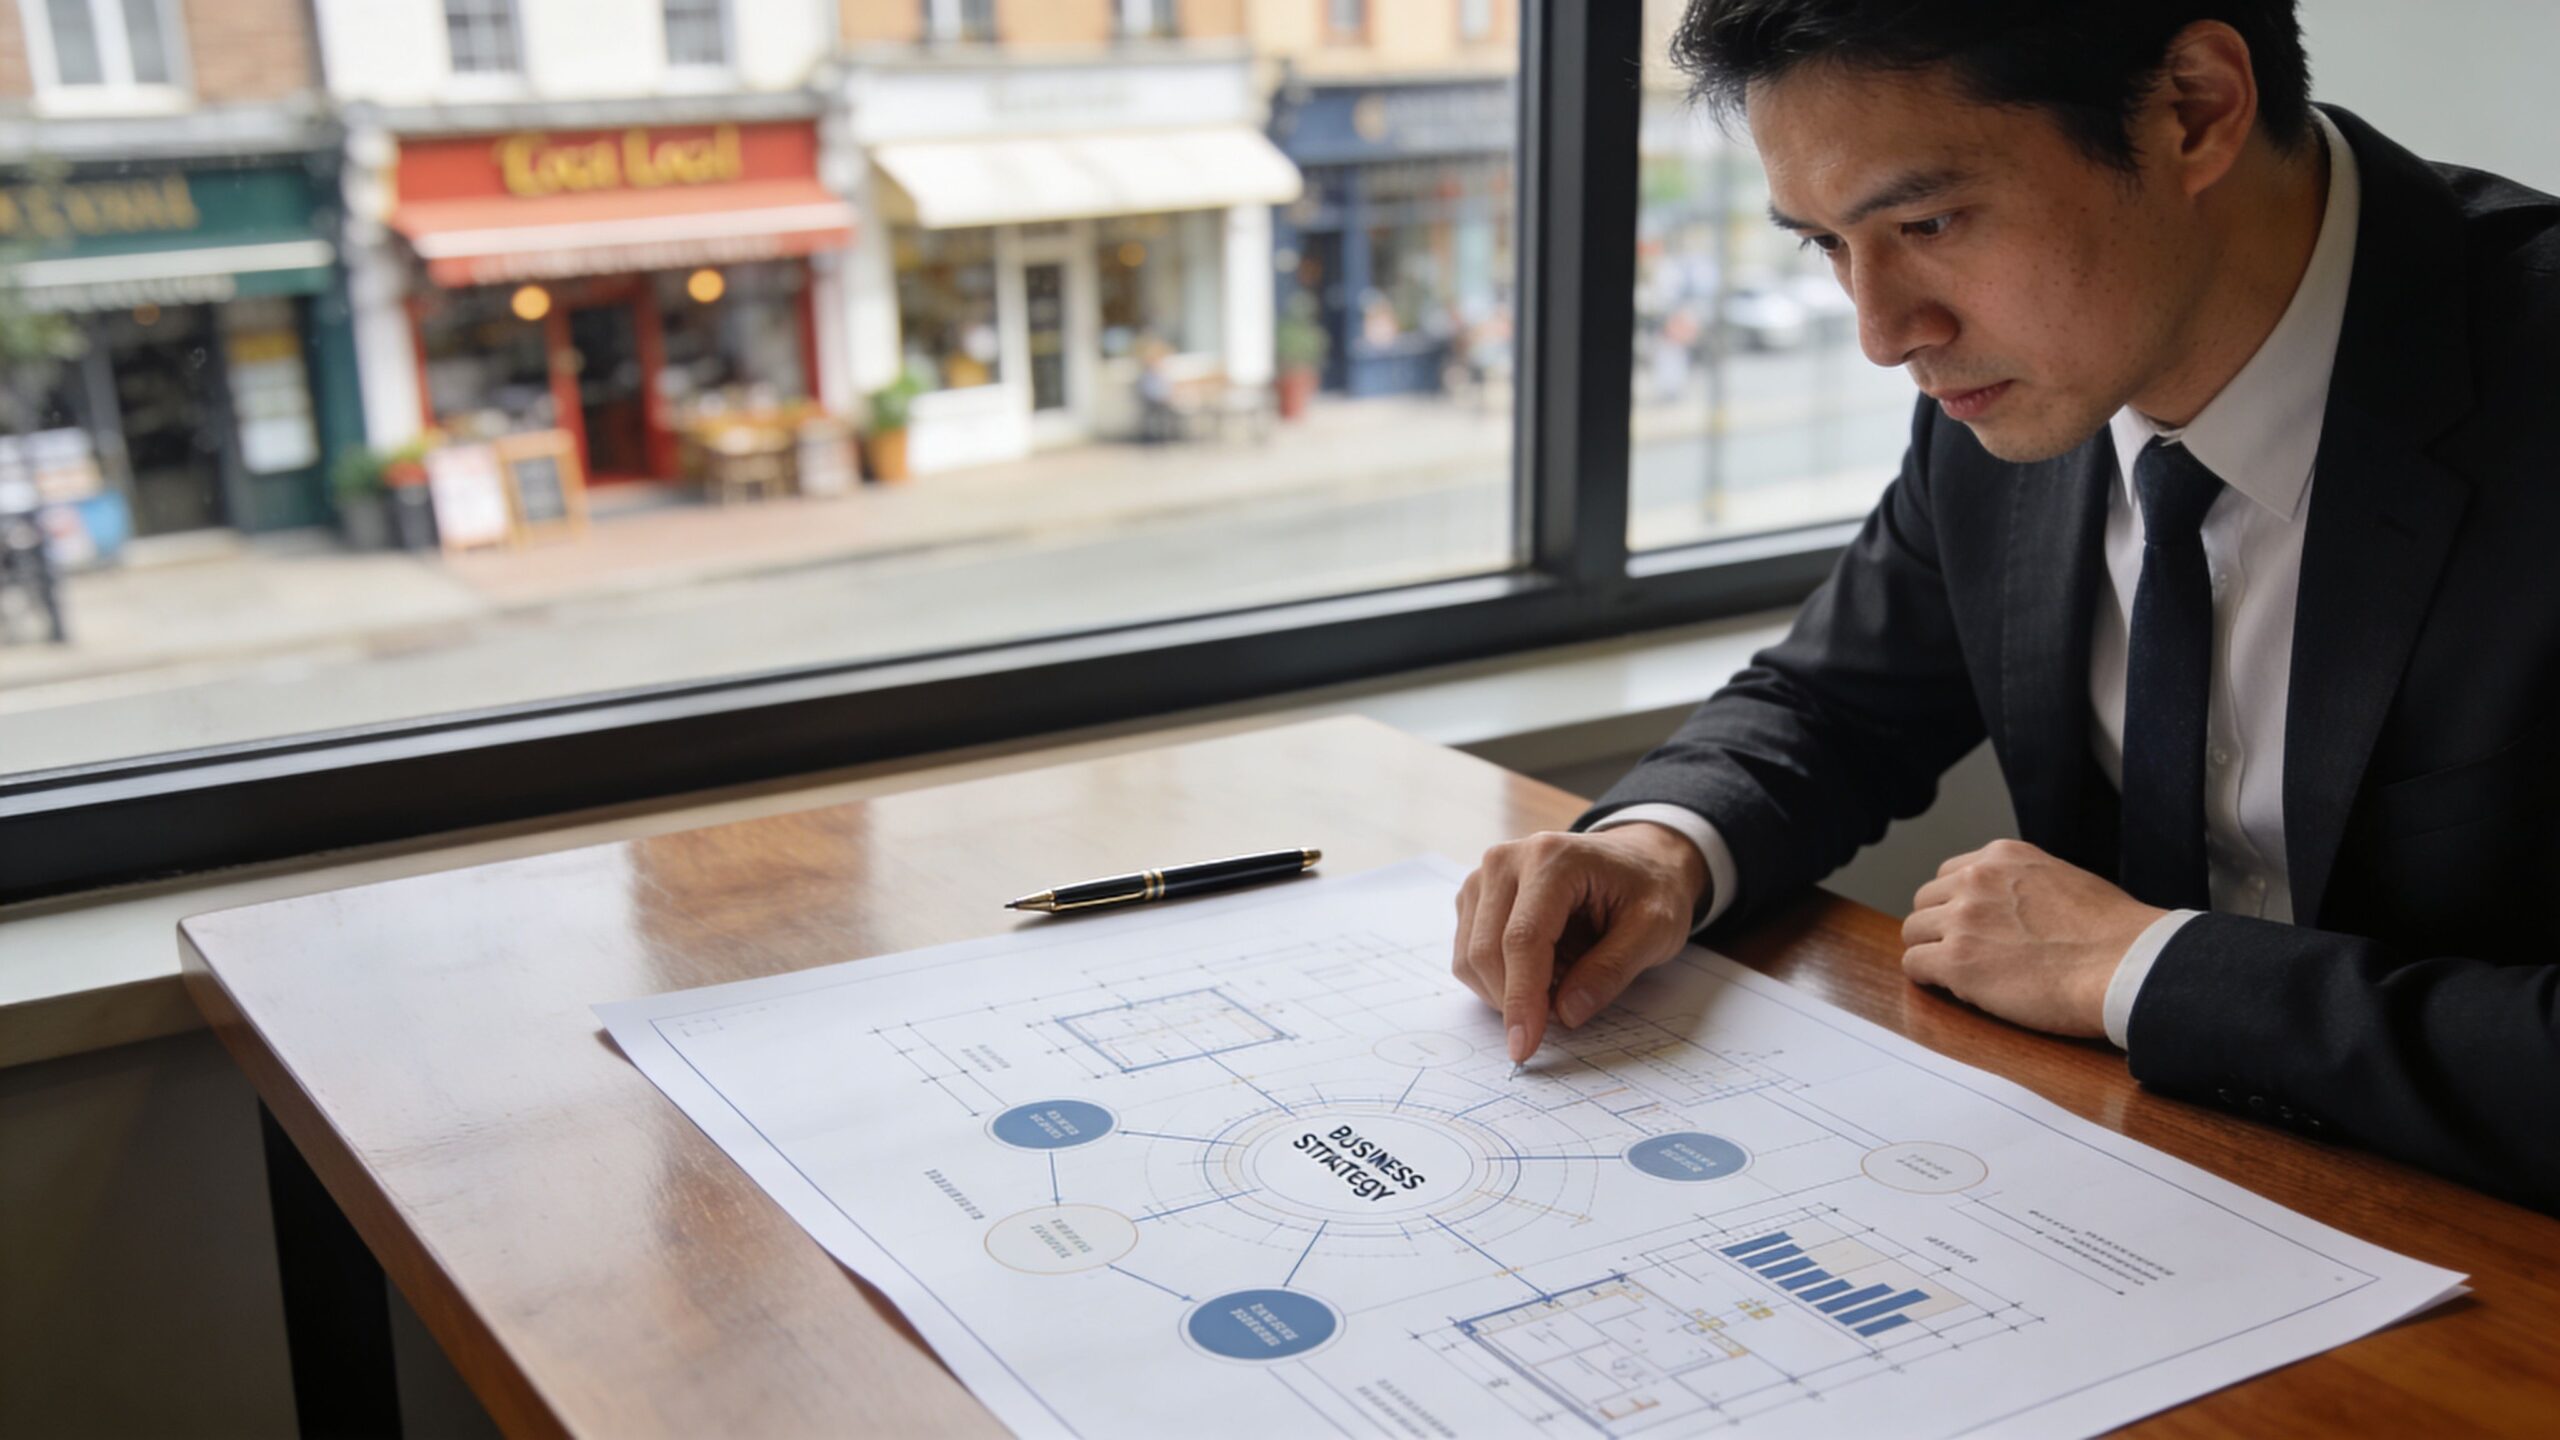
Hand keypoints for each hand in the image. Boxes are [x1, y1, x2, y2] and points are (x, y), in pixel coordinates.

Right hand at [1453, 825, 1708, 1063]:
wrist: (1637, 859)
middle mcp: (1505, 861)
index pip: (1522, 939)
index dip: (1521, 999)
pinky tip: (1540, 967)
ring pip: (1470, 959)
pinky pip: (1468, 956)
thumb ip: (1612, 970)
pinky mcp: (1474, 897)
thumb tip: (1566, 1014)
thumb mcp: (1655, 929)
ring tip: (1560, 978)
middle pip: (1486, 952)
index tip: (1525, 1048)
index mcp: (1552, 859)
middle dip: (1516, 1001)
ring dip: (1507, 991)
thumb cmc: (1648, 889)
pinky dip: (1500, 979)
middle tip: (1564, 1013)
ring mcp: (1483, 877)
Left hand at [1900, 840, 2165, 1037]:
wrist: (2125, 963)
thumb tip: (2011, 907)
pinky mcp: (1957, 960)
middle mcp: (1976, 879)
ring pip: (1914, 931)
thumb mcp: (2063, 879)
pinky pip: (1915, 964)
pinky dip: (1926, 977)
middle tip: (1961, 951)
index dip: (1957, 903)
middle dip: (1939, 925)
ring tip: (1958, 972)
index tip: (1968, 925)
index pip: (1952, 874)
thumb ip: (2024, 886)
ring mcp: (1963, 919)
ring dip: (1931, 951)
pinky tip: (1949, 987)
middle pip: (1926, 901)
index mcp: (2003, 857)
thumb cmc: (2111, 932)